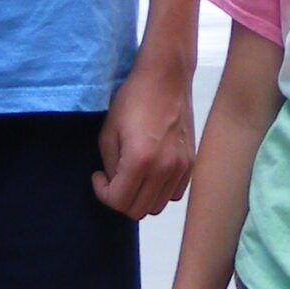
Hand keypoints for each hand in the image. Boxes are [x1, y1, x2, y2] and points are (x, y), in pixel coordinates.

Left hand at [91, 53, 193, 218]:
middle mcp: (165, 169)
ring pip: (157, 206)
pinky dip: (160, 191)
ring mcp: (182, 167)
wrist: (166, 78)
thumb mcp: (109, 132)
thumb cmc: (133, 99)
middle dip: (120, 199)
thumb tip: (115, 184)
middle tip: (113, 179)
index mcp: (140, 161)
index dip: (102, 194)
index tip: (98, 177)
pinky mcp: (191, 163)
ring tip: (132, 176)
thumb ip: (111, 166)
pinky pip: (174, 194)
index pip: (118, 202)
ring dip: (140, 197)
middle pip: (138, 211)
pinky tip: (151, 172)